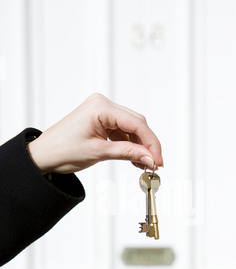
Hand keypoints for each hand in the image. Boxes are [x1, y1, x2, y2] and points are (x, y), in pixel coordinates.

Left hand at [27, 93, 163, 174]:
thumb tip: (150, 158)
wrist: (43, 155)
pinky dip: (129, 145)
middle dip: (147, 144)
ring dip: (139, 146)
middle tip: (155, 164)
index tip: (158, 160)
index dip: (151, 143)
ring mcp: (102, 111)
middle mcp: (102, 104)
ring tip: (145, 165)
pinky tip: (135, 158)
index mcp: (100, 107)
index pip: (136, 123)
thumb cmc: (62, 150)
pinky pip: (122, 131)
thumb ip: (127, 153)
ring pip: (131, 128)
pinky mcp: (101, 120)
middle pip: (136, 123)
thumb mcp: (99, 153)